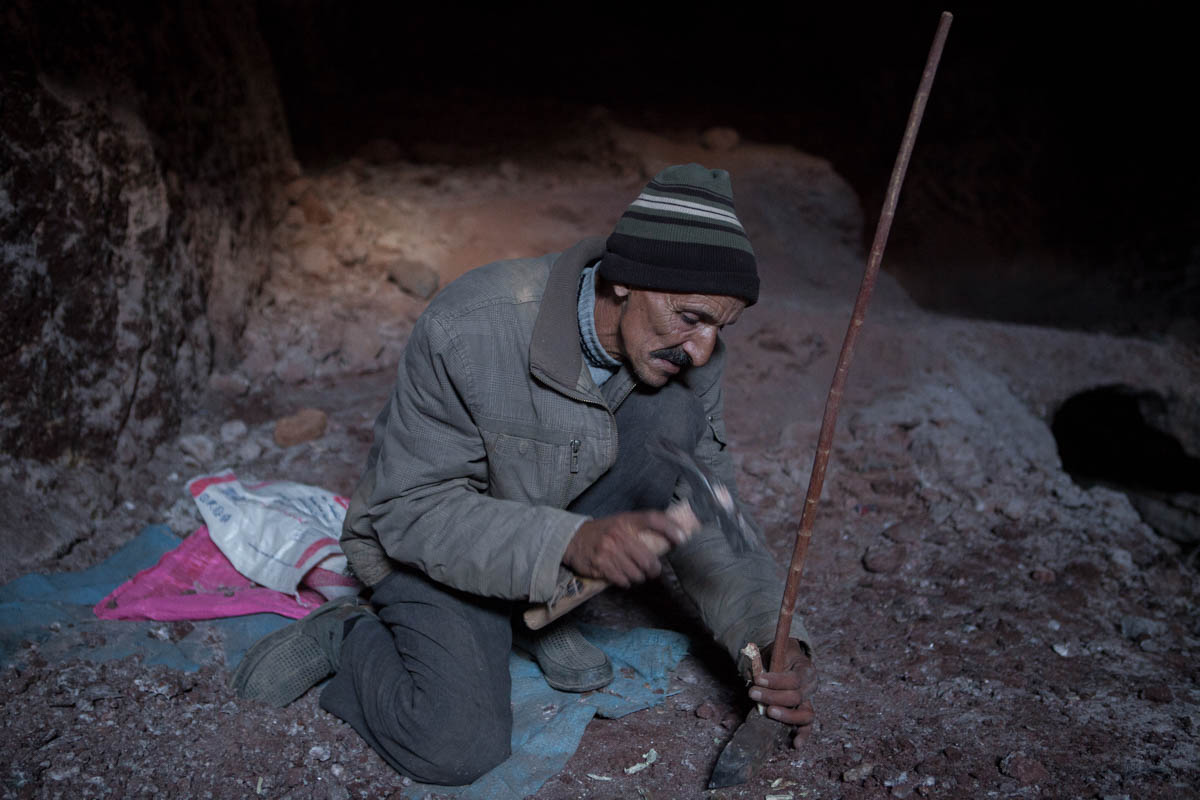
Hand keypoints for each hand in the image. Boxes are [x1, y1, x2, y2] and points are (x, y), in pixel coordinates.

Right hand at [563, 511, 690, 587]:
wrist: (572, 540)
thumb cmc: (603, 532)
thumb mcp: (621, 522)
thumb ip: (641, 528)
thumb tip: (671, 538)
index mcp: (626, 520)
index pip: (653, 519)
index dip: (670, 528)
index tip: (682, 539)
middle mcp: (618, 534)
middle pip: (648, 559)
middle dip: (653, 570)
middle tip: (652, 571)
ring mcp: (609, 551)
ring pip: (636, 573)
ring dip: (638, 577)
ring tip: (634, 573)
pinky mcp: (600, 565)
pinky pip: (622, 580)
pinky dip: (625, 581)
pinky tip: (622, 576)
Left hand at [747, 639, 816, 746]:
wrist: (786, 659)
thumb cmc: (778, 657)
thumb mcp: (774, 653)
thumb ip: (765, 662)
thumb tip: (752, 671)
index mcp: (805, 668)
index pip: (794, 679)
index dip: (776, 681)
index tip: (757, 679)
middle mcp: (811, 686)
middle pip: (796, 697)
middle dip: (773, 697)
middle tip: (753, 693)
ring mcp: (809, 701)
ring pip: (805, 714)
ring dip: (786, 716)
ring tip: (769, 712)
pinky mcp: (804, 714)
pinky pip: (806, 727)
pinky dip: (802, 735)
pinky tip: (795, 744)